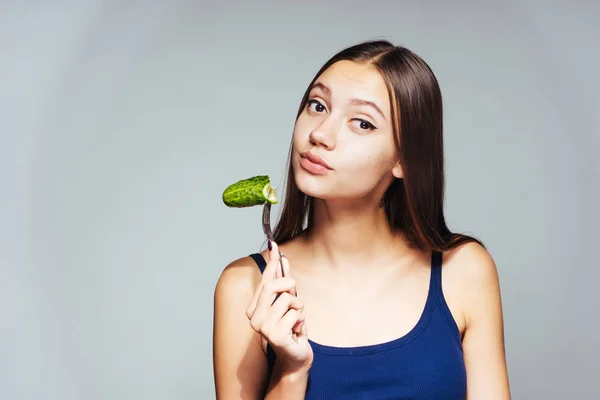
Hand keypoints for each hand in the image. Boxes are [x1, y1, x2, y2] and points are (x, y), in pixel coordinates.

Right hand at [246, 241, 312, 373]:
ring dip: (298, 309)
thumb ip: (283, 281)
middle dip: (290, 286)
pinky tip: (295, 332)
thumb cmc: (291, 328)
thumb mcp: (288, 301)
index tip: (274, 243)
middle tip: (295, 300)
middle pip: (273, 285)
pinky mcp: (275, 335)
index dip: (272, 261)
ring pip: (288, 299)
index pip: (265, 279)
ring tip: (294, 321)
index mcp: (254, 307)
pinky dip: (301, 321)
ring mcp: (262, 327)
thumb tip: (281, 257)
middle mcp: (254, 316)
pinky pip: (296, 314)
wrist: (295, 356)